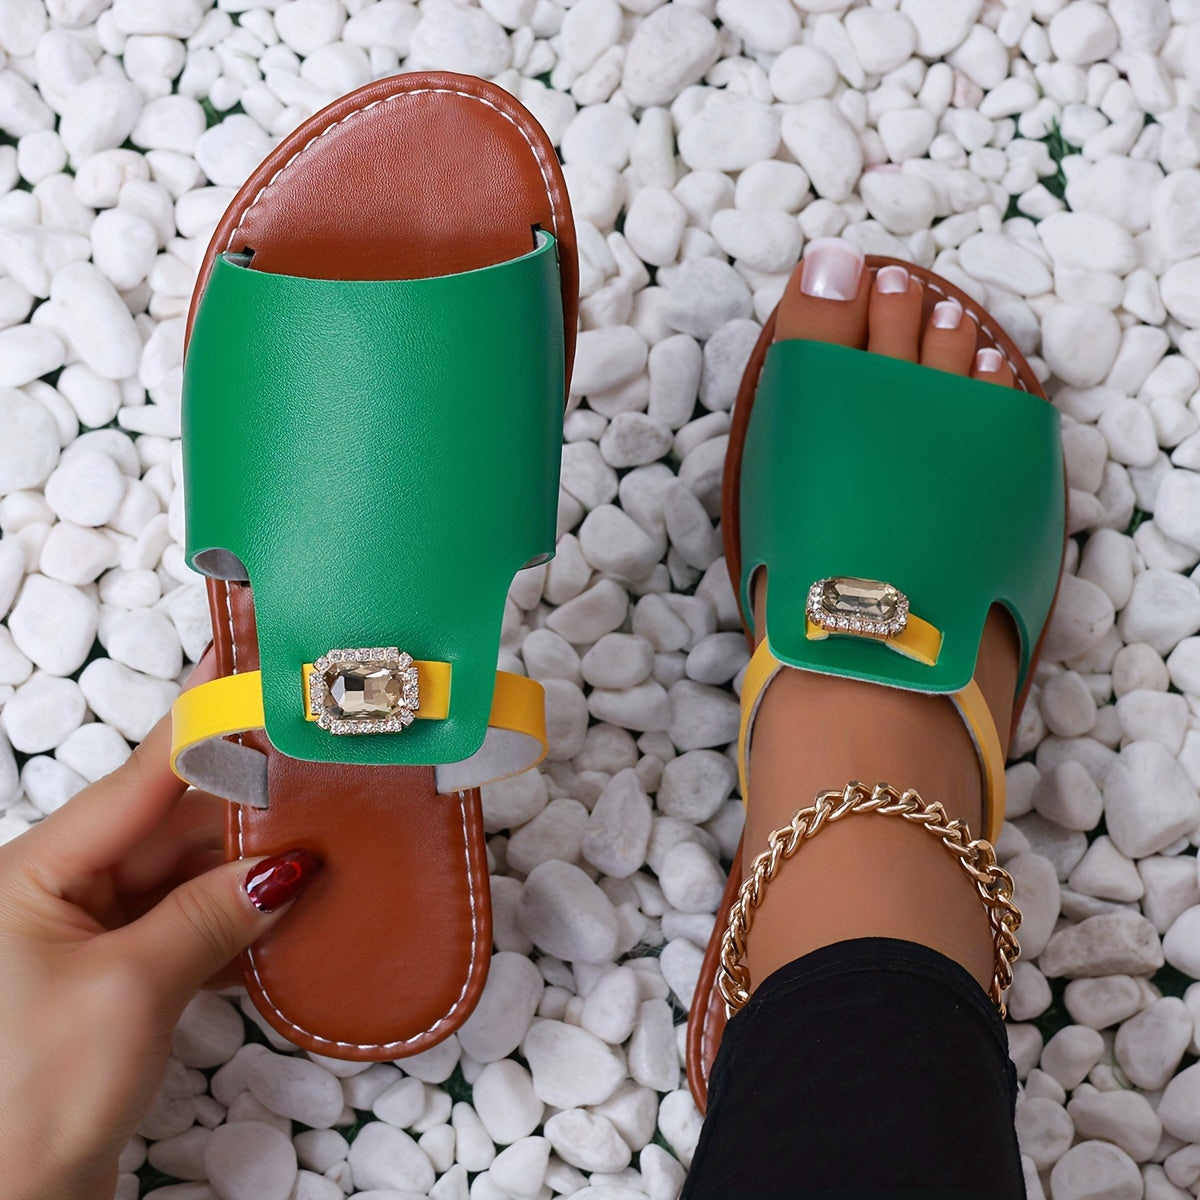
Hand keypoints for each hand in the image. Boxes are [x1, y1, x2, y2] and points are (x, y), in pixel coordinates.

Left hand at [0, 655, 318, 1199]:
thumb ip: (211, 914)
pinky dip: (237, 926)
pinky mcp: (117, 977)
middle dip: (248, 814)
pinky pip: (187, 925)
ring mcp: (90, 936)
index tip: (259, 682)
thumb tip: (288, 867)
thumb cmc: (24, 1099)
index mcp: (35, 871)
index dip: (206, 730)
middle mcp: (61, 891)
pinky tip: (288, 924)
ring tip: (325, 854)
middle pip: (171, 826)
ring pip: (187, 878)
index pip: (140, 779)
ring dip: (249, 876)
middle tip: (324, 787)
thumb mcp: (130, 990)